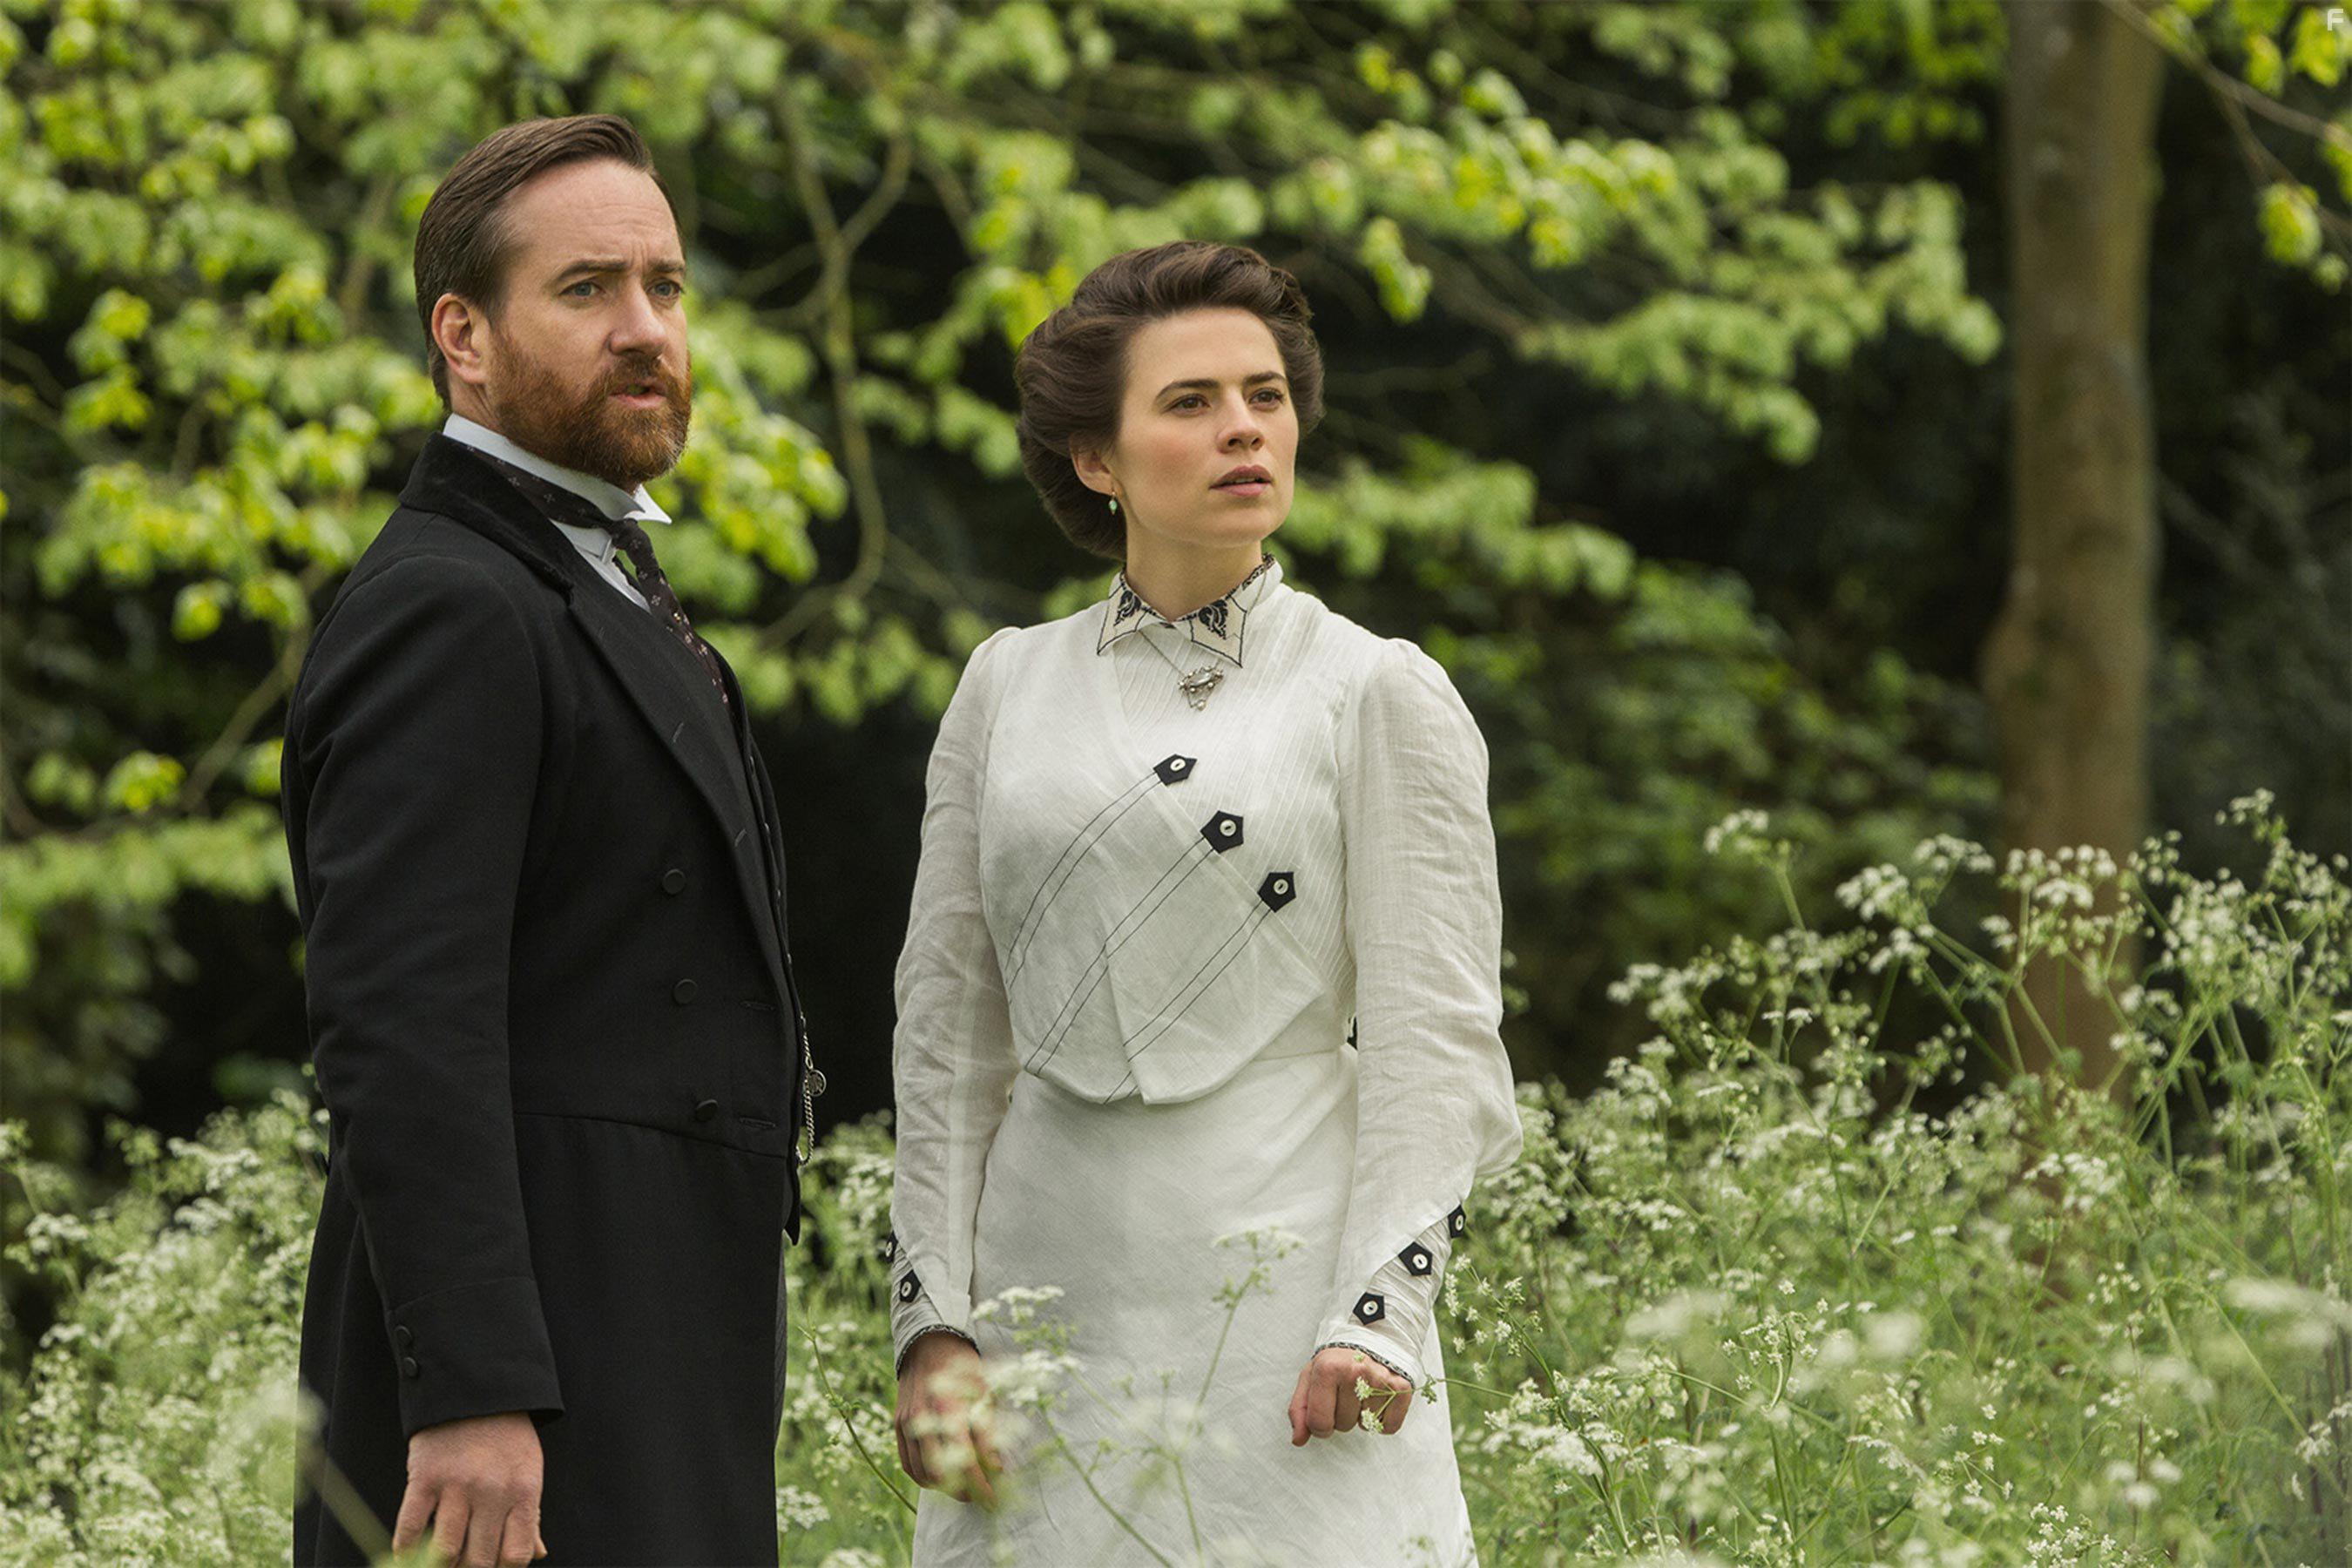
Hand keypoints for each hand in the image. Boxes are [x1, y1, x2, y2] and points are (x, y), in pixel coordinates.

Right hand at [392, 1411, 546, 1565]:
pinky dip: (405, 1548)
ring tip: (440, 1563)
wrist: (477, 1389)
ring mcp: (457, 1485)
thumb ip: (530, 1517)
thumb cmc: (507, 1437)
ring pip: (445, 1551)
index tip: (492, 1566)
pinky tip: (405, 1555)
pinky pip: (410, 1527)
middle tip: (464, 1564)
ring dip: (441, 1565)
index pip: (515, 1555)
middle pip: (479, 1560)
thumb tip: (536, 1555)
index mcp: (524, 1492)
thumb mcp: (528, 1471)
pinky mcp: (425, 1477)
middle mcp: (492, 1492)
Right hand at [894, 1332, 1004, 1510]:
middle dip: (963, 1492)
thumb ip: (989, 1432)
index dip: (982, 1487)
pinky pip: (907, 1463)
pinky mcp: (898, 1425)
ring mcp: (908, 1423)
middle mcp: (925, 1419)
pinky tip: (938, 1478)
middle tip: (980, 1495)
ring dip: (943, 1488)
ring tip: (962, 1488)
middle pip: (942, 1475)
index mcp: (951, 1409)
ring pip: (922, 1473)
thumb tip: (998, 1468)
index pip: (967, 1462)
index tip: (994, 1499)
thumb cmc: (963, 1368)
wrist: (928, 1345)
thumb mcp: (984, 1393)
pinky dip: (923, 1477)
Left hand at [1289, 1345, 1413, 1443]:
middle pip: (1343, 1426)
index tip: (1323, 1412)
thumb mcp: (1310, 1378)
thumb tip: (1298, 1440)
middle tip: (1345, 1393)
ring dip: (1361, 1416)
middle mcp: (1356, 1371)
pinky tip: (1377, 1400)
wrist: (1370, 1338)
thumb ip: (1299, 1409)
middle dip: (1341, 1416)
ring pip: (1365, 1426)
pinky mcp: (1402, 1388)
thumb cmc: (1336, 1362)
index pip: (1319, 1423)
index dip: (1318, 1426)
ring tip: (1361, 1392)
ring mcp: (1381, 1379)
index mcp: (1328, 1368)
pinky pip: (1388, 1427)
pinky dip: (1382, 1420)